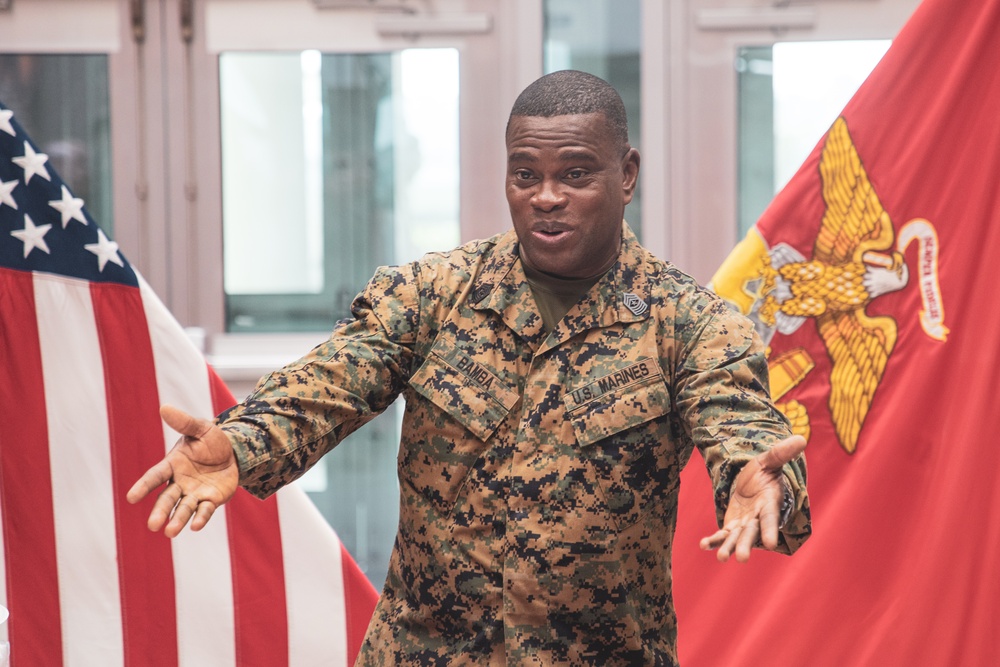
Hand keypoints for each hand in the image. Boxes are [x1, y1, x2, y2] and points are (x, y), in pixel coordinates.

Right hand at [126, 405, 239, 537]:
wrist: (234, 452)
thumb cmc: (212, 440)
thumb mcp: (201, 429)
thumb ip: (184, 422)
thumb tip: (164, 408)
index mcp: (172, 464)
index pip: (155, 476)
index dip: (143, 486)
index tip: (131, 497)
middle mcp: (180, 482)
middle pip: (167, 498)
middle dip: (160, 511)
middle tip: (153, 525)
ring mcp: (195, 493)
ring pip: (184, 508)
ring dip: (177, 520)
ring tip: (170, 532)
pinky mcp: (211, 500)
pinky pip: (205, 511)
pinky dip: (200, 518)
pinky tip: (195, 527)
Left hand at [699, 435, 805, 562]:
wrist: (752, 482)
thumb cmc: (764, 473)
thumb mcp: (769, 461)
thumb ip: (781, 453)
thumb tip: (801, 439)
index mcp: (769, 505)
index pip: (771, 519)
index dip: (770, 530)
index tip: (771, 544)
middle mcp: (758, 519)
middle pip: (752, 534)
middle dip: (746, 545)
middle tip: (741, 558)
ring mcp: (745, 525)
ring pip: (737, 539)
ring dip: (729, 548)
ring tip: (722, 558)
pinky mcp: (732, 526)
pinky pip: (722, 535)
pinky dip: (714, 541)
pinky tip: (703, 545)